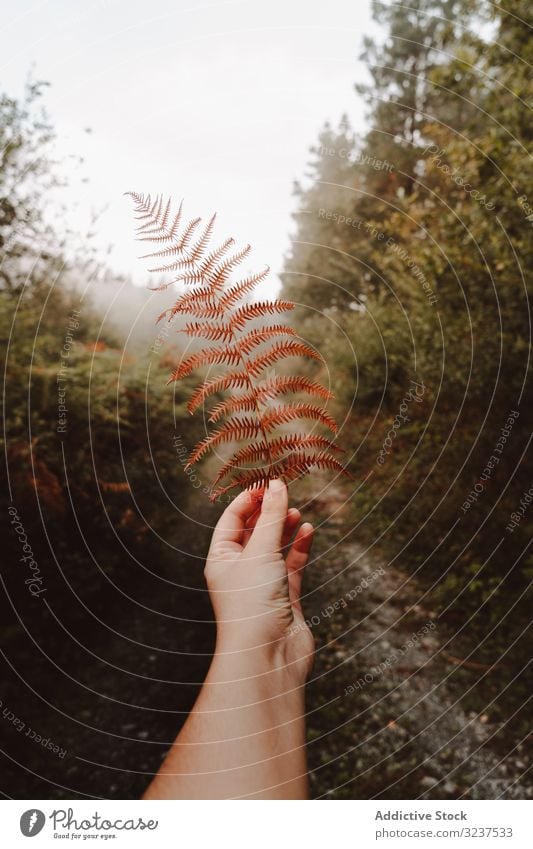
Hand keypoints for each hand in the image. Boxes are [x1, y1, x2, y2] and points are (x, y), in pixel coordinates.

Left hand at [205, 479, 314, 681]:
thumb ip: (273, 516)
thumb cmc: (252, 604)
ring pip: (275, 546)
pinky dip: (300, 547)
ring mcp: (263, 583)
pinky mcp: (285, 596)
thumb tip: (279, 484)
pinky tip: (309, 531)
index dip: (249, 498)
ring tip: (297, 512)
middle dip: (269, 511)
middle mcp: (239, 570)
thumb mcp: (261, 552)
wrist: (267, 657)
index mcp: (221, 558)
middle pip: (254, 530)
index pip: (232, 519)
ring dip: (285, 527)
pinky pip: (292, 564)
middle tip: (286, 492)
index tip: (270, 481)